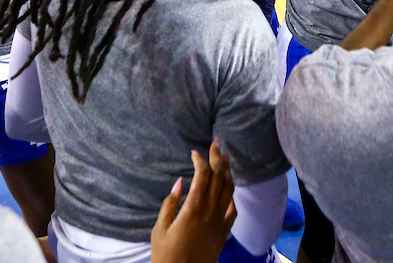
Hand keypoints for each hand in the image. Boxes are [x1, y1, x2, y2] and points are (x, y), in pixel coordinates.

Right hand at [151, 140, 236, 262]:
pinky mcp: (224, 232)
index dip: (200, 160)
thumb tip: (180, 181)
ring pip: (228, 190)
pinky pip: (232, 209)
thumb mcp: (160, 229)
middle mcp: (210, 212)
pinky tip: (229, 187)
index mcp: (193, 209)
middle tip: (217, 142)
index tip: (194, 152)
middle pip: (218, 178)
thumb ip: (170, 203)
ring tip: (225, 157)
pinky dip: (231, 194)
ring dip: (227, 172)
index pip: (202, 176)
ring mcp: (220, 222)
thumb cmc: (166, 255)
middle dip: (217, 158)